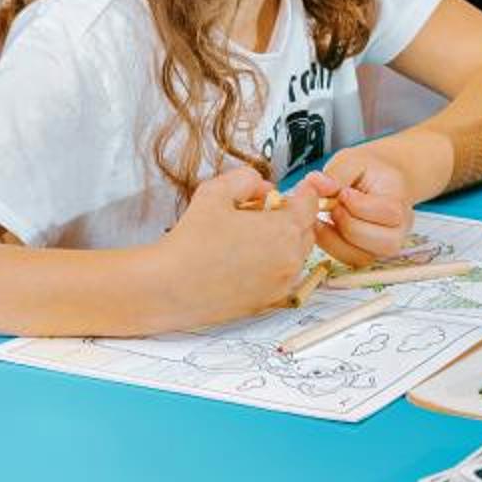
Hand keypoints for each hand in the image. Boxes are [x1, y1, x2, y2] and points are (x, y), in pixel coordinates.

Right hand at [152, 166, 315, 328]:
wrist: (169, 286)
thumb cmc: (191, 240)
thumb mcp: (216, 191)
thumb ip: (247, 179)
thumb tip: (264, 186)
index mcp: (284, 230)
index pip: (311, 204)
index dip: (302, 192)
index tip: (291, 190)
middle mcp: (290, 260)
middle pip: (307, 230)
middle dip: (291, 217)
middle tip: (262, 213)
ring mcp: (280, 285)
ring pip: (296, 255)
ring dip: (283, 242)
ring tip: (248, 238)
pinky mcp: (267, 303)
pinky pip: (282, 277)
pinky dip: (272, 265)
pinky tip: (243, 261)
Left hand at [315, 147, 415, 264]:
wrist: (375, 180)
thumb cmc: (365, 170)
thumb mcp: (351, 160)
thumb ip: (336, 173)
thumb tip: (316, 184)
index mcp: (401, 199)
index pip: (389, 212)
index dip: (358, 205)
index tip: (341, 192)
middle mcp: (400, 227)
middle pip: (384, 242)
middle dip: (349, 225)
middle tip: (333, 207)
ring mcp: (385, 245)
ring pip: (364, 256)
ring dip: (337, 239)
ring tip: (325, 218)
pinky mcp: (368, 254)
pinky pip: (350, 260)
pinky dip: (332, 246)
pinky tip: (324, 227)